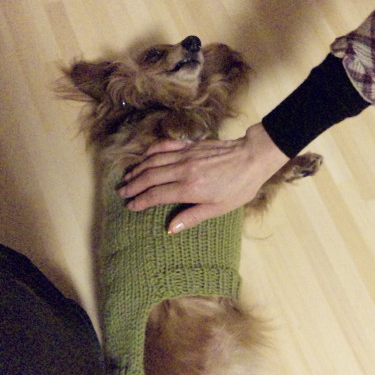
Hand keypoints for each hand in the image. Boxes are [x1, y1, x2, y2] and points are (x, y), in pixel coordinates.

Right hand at [117, 123, 288, 232]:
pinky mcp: (191, 145)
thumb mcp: (219, 208)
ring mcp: (186, 155)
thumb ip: (192, 217)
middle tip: (122, 193)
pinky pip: (165, 146)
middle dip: (133, 186)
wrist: (252, 157)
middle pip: (149, 177)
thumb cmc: (239, 186)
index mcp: (190, 188)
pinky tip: (145, 157)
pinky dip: (152, 151)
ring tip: (128, 178)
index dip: (141, 201)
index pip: (156, 195)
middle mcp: (184, 170)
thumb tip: (170, 229)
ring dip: (138, 170)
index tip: (130, 206)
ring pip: (153, 161)